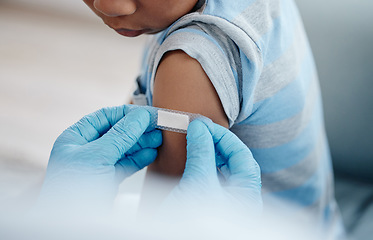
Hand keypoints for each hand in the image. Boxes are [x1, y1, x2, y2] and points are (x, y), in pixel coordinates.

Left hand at [38, 105, 161, 209]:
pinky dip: (139, 159)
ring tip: (159, 139)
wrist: (71, 229)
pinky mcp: (107, 181)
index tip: (148, 113)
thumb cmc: (72, 194)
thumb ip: (120, 136)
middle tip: (158, 126)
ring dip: (142, 143)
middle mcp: (85, 150)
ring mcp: (97, 166)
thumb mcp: (97, 158)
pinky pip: (126, 165)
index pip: (105, 117)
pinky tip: (151, 154)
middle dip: (138, 129)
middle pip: (117, 132)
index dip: (128, 114)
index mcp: (75, 139)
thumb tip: (139, 116)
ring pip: (124, 149)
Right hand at [163, 119, 261, 214]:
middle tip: (199, 130)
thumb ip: (201, 153)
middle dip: (217, 143)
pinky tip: (191, 157)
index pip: (242, 156)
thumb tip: (200, 128)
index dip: (224, 138)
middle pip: (234, 161)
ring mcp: (223, 201)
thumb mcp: (198, 184)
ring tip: (194, 140)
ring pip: (222, 168)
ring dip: (209, 152)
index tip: (205, 127)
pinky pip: (210, 176)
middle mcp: (238, 198)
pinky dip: (201, 163)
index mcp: (245, 196)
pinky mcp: (208, 203)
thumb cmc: (191, 226)